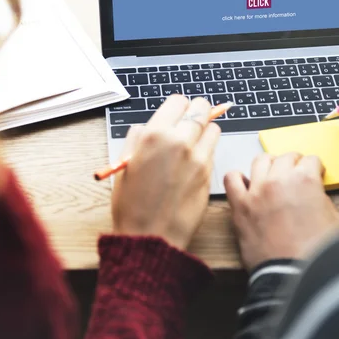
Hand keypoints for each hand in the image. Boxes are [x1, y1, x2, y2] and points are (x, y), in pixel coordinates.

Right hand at [112, 95, 220, 249]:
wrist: (151, 237)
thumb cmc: (132, 204)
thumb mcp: (124, 165)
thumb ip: (137, 139)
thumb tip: (148, 127)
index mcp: (154, 135)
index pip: (178, 101)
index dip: (178, 107)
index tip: (176, 113)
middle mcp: (179, 141)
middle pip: (201, 108)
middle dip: (196, 112)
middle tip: (190, 121)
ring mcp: (198, 157)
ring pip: (213, 127)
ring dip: (205, 130)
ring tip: (193, 142)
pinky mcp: (209, 172)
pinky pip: (214, 150)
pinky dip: (208, 149)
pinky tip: (194, 161)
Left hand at [224, 153, 338, 270]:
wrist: (293, 276)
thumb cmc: (315, 253)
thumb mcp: (333, 219)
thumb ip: (321, 197)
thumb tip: (313, 193)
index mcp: (305, 180)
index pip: (310, 160)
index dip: (314, 168)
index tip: (313, 174)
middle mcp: (279, 179)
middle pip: (286, 157)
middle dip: (294, 164)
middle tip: (296, 174)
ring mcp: (257, 191)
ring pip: (260, 160)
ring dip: (269, 165)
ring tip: (272, 175)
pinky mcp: (240, 206)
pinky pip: (231, 179)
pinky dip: (237, 178)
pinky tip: (246, 185)